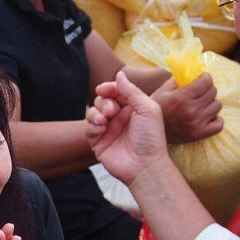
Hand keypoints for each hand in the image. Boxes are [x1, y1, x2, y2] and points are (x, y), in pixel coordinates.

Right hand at [87, 71, 170, 185]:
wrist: (144, 166)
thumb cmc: (151, 138)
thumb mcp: (147, 109)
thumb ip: (132, 91)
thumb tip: (119, 74)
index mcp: (132, 108)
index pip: (116, 91)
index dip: (108, 88)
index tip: (103, 89)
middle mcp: (119, 117)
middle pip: (102, 100)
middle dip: (103, 102)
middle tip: (112, 112)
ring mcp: (108, 129)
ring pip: (92, 112)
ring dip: (95, 113)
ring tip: (104, 121)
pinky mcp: (98, 141)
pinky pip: (89, 128)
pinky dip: (92, 125)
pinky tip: (100, 129)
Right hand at [151, 73, 222, 143]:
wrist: (149, 132)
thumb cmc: (157, 108)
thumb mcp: (163, 90)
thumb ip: (178, 79)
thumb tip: (194, 71)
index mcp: (181, 97)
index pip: (206, 81)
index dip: (205, 77)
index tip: (202, 78)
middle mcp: (191, 110)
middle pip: (213, 92)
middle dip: (207, 89)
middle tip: (199, 92)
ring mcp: (197, 123)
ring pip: (217, 105)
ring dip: (210, 103)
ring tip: (200, 105)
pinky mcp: (200, 134)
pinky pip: (219, 123)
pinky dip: (214, 119)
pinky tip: (206, 116)